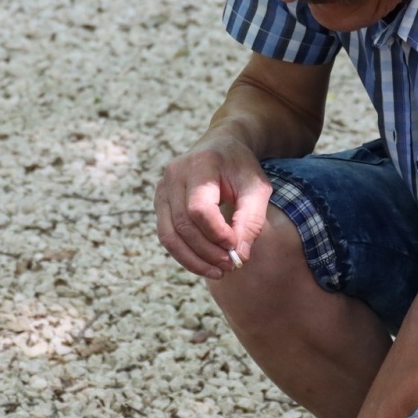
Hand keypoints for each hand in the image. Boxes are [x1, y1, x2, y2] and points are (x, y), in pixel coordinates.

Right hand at [154, 136, 271, 278]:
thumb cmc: (242, 168)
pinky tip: (205, 264)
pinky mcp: (160, 202)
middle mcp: (174, 174)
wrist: (222, 146)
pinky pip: (166, 235)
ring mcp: (162, 188)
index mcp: (200, 164)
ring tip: (219, 272)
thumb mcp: (257, 188)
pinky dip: (185, 255)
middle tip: (230, 265)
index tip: (236, 247)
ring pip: (170, 235)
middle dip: (207, 251)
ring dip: (194, 259)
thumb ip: (251, 221)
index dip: (216, 233)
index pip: (199, 208)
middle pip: (183, 225)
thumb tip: (240, 257)